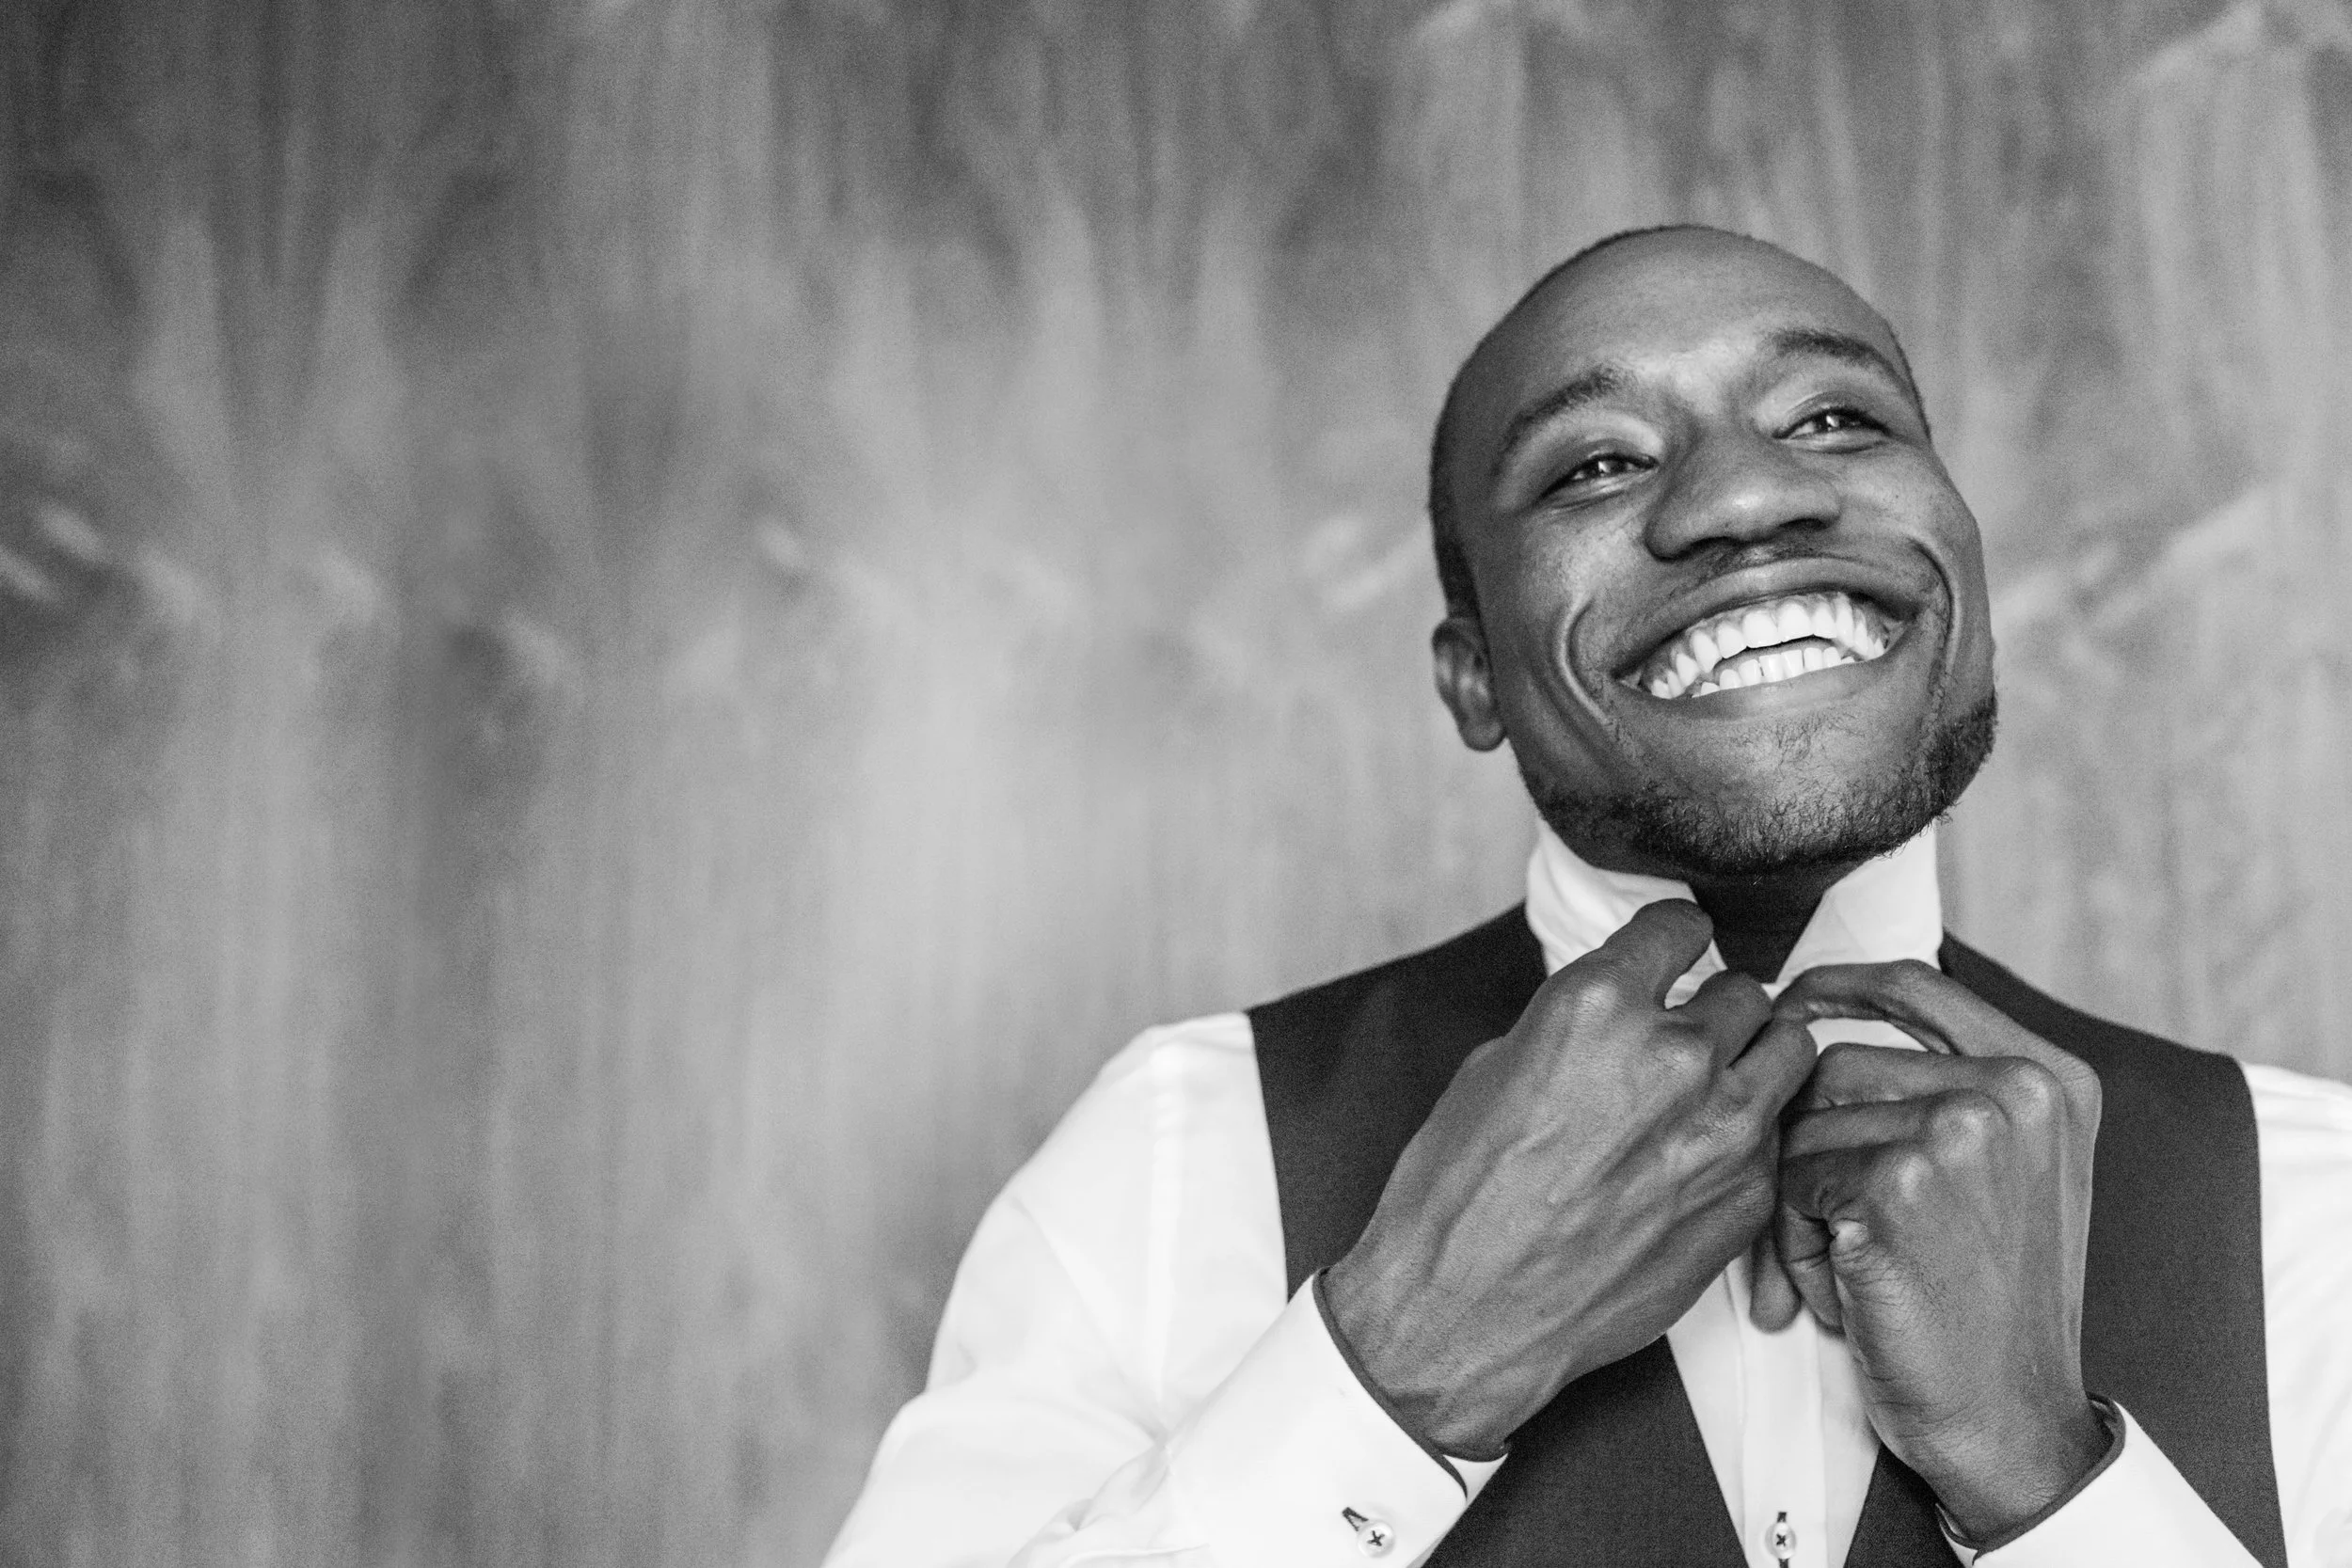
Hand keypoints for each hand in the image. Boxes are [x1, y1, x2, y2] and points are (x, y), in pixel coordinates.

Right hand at [1320, 900, 1816, 1455]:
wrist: (1466, 1313)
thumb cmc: (1461, 1196)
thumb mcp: (1496, 1068)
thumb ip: (1576, 1026)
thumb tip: (1614, 1013)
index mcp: (1599, 1006)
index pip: (1680, 925)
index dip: (1671, 940)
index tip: (1671, 951)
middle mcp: (1674, 1056)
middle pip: (1744, 989)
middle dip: (1711, 1007)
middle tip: (1682, 1034)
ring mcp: (1722, 1130)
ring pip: (1788, 1050)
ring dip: (1754, 1058)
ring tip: (1715, 1085)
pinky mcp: (1745, 1197)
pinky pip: (1775, 1136)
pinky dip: (1748, 1136)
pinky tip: (1697, 1159)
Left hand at [1758, 960, 2109, 1541]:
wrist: (2009, 1418)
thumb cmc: (1985, 1302)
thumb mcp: (2004, 1172)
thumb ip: (1941, 1089)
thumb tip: (1807, 1021)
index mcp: (2048, 1076)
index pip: (1915, 982)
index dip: (1834, 985)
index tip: (1789, 1002)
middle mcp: (2016, 1089)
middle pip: (1835, 1061)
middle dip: (1805, 1140)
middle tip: (1825, 1223)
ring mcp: (1961, 1128)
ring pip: (1802, 1121)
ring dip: (1798, 1198)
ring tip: (1846, 1265)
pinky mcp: (1901, 1181)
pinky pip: (1791, 1180)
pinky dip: (1796, 1242)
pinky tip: (1844, 1292)